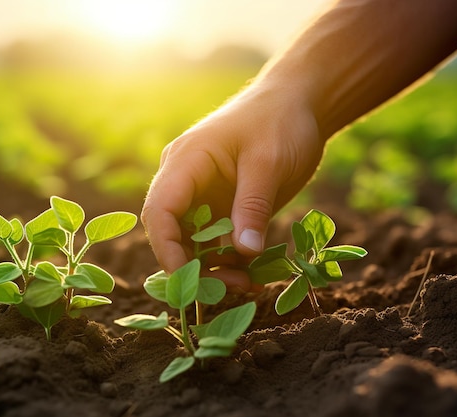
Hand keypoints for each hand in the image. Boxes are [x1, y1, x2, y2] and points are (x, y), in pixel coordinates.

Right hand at [142, 79, 324, 291]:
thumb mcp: (269, 163)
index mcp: (186, 161)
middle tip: (230, 286)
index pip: (159, 209)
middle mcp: (186, 180)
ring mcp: (203, 194)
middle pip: (171, 231)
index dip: (166, 248)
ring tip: (247, 283)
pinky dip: (229, 259)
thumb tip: (243, 254)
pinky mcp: (221, 205)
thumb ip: (253, 208)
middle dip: (192, 265)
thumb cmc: (280, 121)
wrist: (298, 103)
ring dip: (213, 267)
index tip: (188, 279)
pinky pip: (215, 240)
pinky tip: (252, 273)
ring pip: (192, 241)